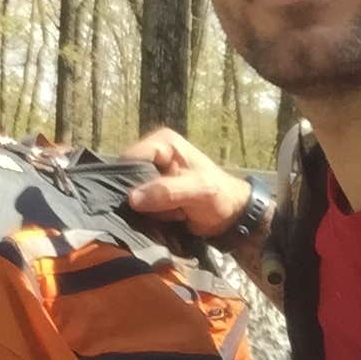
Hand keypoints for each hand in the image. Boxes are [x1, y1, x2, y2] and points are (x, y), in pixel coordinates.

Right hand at [122, 128, 251, 238]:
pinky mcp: (153, 192)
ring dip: (149, 209)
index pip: (130, 158)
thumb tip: (133, 198)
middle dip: (143, 197)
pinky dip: (152, 215)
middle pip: (128, 176)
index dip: (130, 180)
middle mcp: (154, 154)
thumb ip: (167, 191)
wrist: (232, 216)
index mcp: (163, 142)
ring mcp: (153, 174)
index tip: (141, 202)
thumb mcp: (197, 190)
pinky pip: (140, 205)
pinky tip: (170, 217)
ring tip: (173, 213)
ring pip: (133, 194)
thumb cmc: (220, 196)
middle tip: (166, 208)